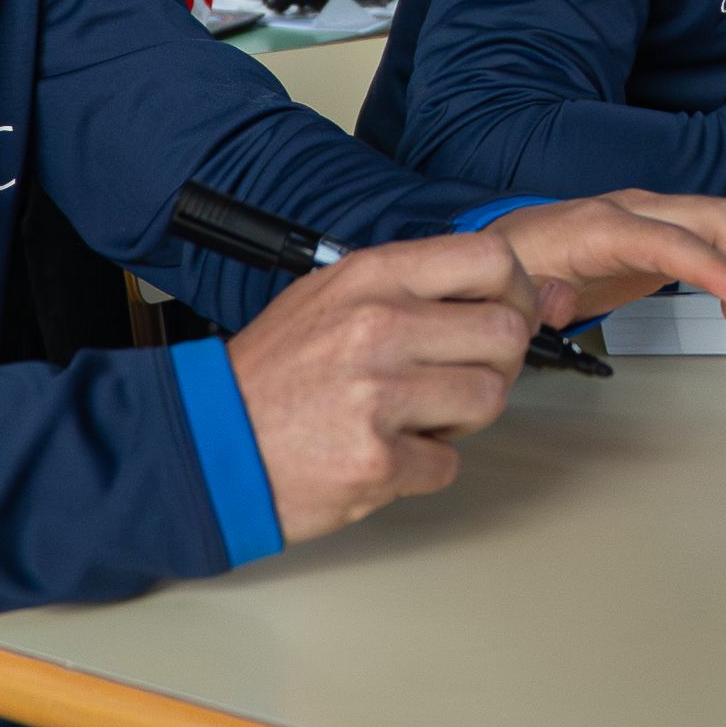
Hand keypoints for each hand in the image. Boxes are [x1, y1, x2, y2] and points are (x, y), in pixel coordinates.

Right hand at [223, 233, 541, 546]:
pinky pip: (448, 463)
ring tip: (414, 417)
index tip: (507, 314)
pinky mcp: (376, 458)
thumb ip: (415, 289)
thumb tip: (512, 294)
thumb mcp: (332, 297)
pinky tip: (384, 452)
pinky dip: (423, 467)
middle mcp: (378, 325)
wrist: (209, 443)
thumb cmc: (272, 375)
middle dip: (494, 364)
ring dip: (461, 418)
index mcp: (371, 277)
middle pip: (505, 333)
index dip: (516, 290)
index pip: (490, 259)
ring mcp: (378, 393)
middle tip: (459, 378)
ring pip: (488, 399)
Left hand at [483, 189, 725, 340]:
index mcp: (595, 227)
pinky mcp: (664, 233)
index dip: (713, 265)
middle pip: (715, 217)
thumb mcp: (509, 292)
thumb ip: (531, 297)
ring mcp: (653, 217)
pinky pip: (720, 240)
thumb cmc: (513, 271)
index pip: (667, 238)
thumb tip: (559, 301)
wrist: (509, 248)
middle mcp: (632, 211)